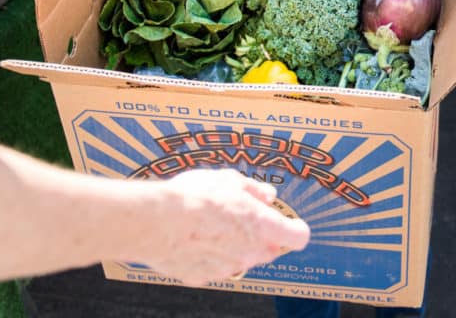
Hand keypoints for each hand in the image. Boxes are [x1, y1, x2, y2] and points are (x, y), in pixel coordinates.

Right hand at [139, 169, 309, 285]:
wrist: (158, 220)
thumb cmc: (194, 197)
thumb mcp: (228, 179)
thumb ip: (253, 189)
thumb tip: (267, 195)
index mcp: (263, 226)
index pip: (298, 236)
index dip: (294, 228)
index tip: (287, 222)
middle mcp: (250, 252)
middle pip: (269, 249)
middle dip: (260, 235)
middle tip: (238, 215)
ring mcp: (227, 267)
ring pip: (240, 258)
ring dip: (232, 245)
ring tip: (207, 223)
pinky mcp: (203, 276)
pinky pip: (212, 265)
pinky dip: (207, 255)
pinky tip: (191, 238)